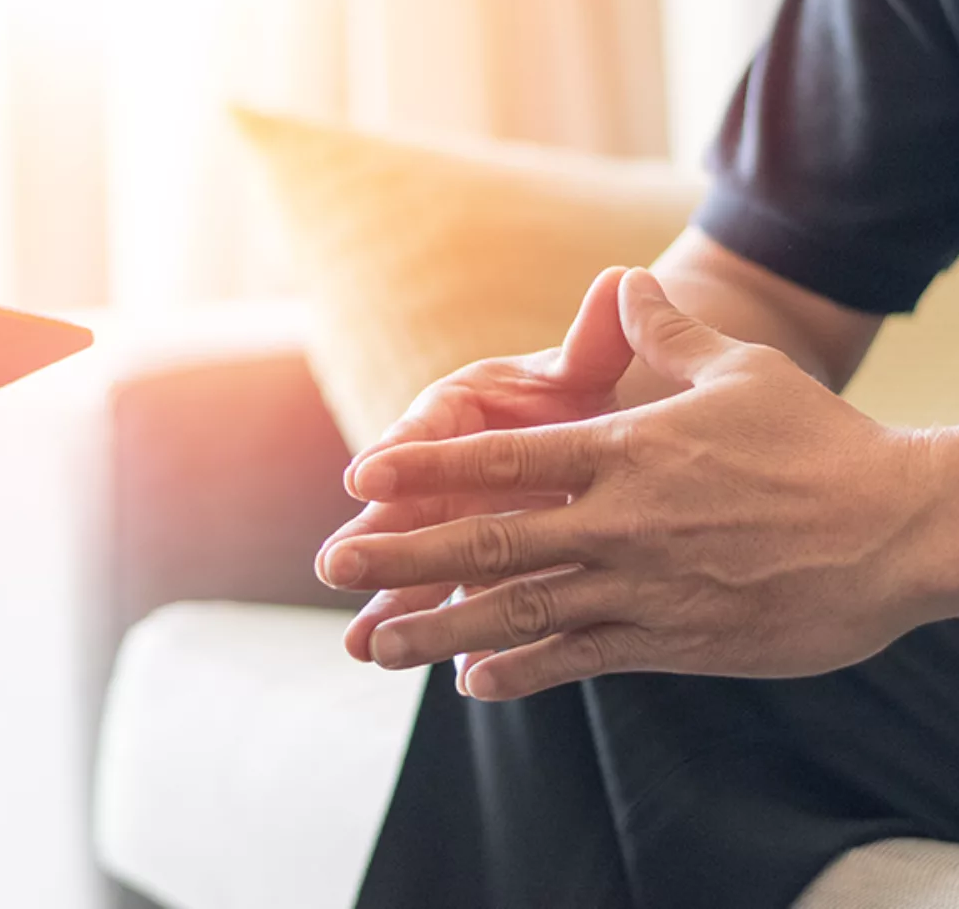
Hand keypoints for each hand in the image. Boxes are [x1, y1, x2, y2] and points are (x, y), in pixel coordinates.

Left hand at [320, 268, 943, 699]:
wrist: (901, 531)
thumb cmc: (821, 442)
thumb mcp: (741, 369)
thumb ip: (668, 333)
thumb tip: (625, 280)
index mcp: (628, 452)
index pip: (504, 461)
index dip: (425, 469)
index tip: (359, 477)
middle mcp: (622, 524)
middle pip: (489, 542)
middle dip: (401, 554)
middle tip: (332, 565)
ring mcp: (645, 589)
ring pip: (521, 612)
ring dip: (438, 628)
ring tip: (373, 644)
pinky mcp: (676, 643)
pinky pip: (582, 659)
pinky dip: (523, 670)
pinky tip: (472, 680)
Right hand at [321, 268, 634, 677]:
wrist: (611, 436)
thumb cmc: (588, 389)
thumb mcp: (589, 368)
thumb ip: (597, 338)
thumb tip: (622, 282)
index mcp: (465, 409)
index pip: (428, 427)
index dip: (400, 450)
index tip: (366, 475)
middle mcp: (451, 467)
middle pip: (408, 506)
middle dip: (376, 541)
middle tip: (336, 568)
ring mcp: (462, 522)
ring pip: (425, 567)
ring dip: (395, 606)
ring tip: (361, 648)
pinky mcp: (482, 567)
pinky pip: (465, 603)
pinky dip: (456, 636)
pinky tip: (446, 675)